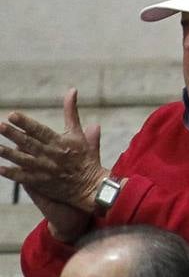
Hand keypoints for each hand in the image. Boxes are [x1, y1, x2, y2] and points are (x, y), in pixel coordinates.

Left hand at [0, 89, 108, 211]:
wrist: (91, 186)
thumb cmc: (85, 158)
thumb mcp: (79, 133)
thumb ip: (71, 112)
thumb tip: (72, 90)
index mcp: (60, 142)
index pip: (40, 130)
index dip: (26, 123)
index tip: (13, 115)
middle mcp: (52, 155)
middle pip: (29, 143)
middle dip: (14, 135)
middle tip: (0, 126)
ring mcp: (46, 170)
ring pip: (24, 160)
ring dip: (8, 154)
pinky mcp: (42, 183)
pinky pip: (24, 178)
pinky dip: (12, 173)